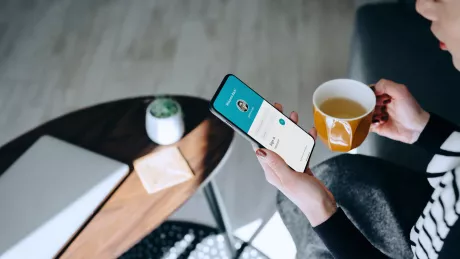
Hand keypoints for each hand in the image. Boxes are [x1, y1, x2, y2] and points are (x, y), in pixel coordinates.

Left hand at [254, 103, 335, 226]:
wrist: (323, 207)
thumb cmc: (306, 197)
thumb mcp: (290, 178)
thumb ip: (277, 164)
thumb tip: (260, 150)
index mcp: (271, 170)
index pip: (260, 147)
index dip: (259, 132)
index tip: (260, 117)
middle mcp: (278, 167)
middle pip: (274, 142)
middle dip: (276, 126)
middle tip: (278, 110)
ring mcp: (289, 166)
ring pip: (287, 143)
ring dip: (290, 130)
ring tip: (293, 117)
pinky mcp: (301, 166)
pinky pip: (300, 149)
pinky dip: (304, 140)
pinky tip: (309, 132)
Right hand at [371, 79, 429, 143]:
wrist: (416, 128)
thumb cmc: (411, 110)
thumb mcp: (401, 91)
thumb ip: (386, 85)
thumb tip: (372, 89)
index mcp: (384, 95)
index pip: (369, 91)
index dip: (368, 93)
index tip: (371, 97)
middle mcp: (379, 104)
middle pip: (365, 103)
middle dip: (368, 105)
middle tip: (377, 107)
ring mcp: (377, 116)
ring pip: (364, 114)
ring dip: (369, 115)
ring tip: (379, 116)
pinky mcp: (376, 126)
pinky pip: (365, 125)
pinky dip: (369, 124)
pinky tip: (378, 123)